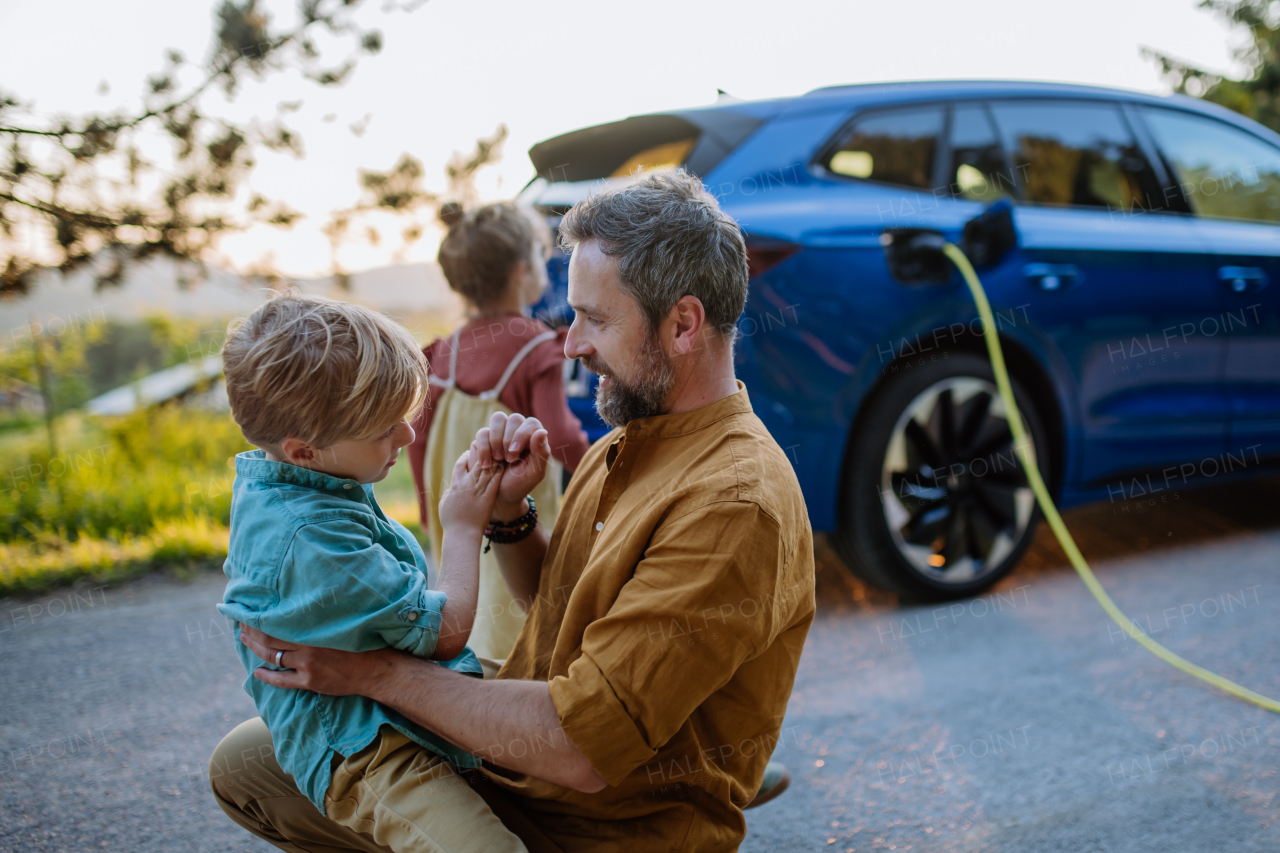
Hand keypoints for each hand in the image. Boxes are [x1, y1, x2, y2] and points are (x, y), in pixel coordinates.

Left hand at [240, 625, 393, 695]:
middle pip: (269, 638)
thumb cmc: (362, 641)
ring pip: (272, 657)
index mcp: (314, 629)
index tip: (249, 610)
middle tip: (241, 624)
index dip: (260, 617)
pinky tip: (257, 672)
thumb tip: (304, 604)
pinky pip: (282, 680)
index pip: (278, 620)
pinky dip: (267, 676)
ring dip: (255, 649)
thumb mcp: (341, 622)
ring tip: (245, 641)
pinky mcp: (310, 681)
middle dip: (252, 631)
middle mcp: (307, 645)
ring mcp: (307, 665)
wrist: (377, 668)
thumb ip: (321, 617)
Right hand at [438, 449, 502, 530]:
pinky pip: (495, 480)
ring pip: (487, 468)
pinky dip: (500, 471)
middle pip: (476, 462)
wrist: (462, 534)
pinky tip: (505, 464)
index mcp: (455, 485)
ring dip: (494, 459)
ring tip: (500, 452)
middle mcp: (467, 484)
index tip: (471, 454)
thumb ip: (448, 493)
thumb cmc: (451, 522)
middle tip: (490, 449)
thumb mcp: (444, 504)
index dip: (466, 457)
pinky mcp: (489, 496)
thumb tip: (450, 489)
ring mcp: (478, 490)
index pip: (460, 464)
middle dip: (483, 454)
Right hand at [470, 412, 550, 519]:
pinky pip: (482, 432)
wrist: (499, 497)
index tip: (515, 453)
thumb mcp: (534, 473)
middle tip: (508, 459)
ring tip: (498, 459)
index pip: (531, 423)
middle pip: (514, 419)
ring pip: (498, 419)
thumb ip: (541, 453)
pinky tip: (487, 464)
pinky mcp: (484, 439)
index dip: (522, 434)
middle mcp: (518, 431)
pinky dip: (484, 448)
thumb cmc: (520, 484)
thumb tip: (541, 432)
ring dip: (496, 440)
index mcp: (534, 438)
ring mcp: (500, 433)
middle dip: (509, 439)